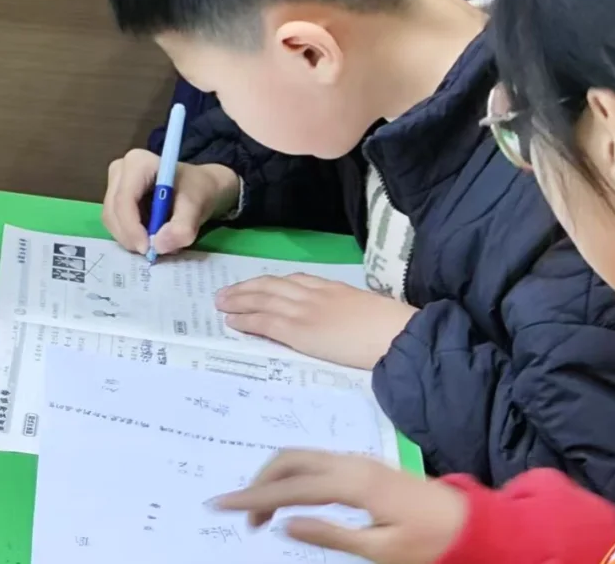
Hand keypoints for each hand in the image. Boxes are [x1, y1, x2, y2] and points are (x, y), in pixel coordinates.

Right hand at [102, 149, 239, 255]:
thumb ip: (182, 227)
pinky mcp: (114, 199)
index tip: (148, 249)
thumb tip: (159, 246)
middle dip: (131, 237)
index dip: (132, 228)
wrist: (200, 187)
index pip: (124, 200)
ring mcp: (114, 184)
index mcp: (138, 163)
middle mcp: (120, 170)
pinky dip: (132, 236)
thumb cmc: (198, 190)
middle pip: (113, 212)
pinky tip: (152, 236)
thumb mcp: (197, 206)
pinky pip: (116, 224)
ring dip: (132, 238)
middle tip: (154, 252)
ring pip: (112, 221)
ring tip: (159, 241)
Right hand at [211, 450, 465, 563]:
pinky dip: (294, 477)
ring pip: (303, 458)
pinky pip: (318, 464)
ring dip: (275, 480)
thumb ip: (330, 534)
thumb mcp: (379, 549)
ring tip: (259, 515)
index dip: (253, 496)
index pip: (291, 486)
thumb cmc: (427, 542)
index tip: (220, 505)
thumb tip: (285, 524)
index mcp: (354, 483)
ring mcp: (359, 462)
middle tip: (242, 518)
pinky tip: (288, 499)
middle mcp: (353, 463)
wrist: (470, 523)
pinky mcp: (364, 468)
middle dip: (259, 483)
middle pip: (291, 460)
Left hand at [216, 274, 416, 369]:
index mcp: (333, 287)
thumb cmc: (390, 326)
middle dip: (248, 288)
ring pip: (263, 300)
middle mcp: (314, 293)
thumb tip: (345, 320)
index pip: (296, 280)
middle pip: (272, 285)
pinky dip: (246, 319)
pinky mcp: (298, 330)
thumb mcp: (367, 309)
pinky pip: (265, 321)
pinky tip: (233, 321)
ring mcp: (304, 310)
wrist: (393, 334)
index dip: (273, 284)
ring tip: (221, 304)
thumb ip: (349, 311)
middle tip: (226, 293)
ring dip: (239, 301)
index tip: (260, 287)